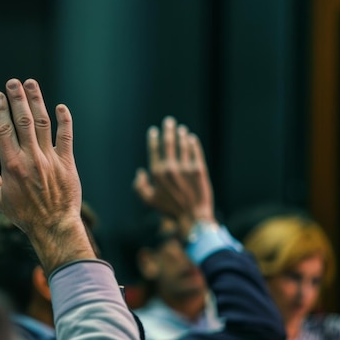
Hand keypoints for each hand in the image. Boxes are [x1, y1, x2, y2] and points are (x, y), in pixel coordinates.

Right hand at [0, 78, 94, 274]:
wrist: (53, 226)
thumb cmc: (23, 214)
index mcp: (11, 165)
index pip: (3, 130)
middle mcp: (30, 158)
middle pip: (23, 120)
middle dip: (17, 98)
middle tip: (12, 82)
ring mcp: (50, 159)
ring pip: (43, 123)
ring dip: (37, 101)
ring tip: (31, 84)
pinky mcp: (66, 162)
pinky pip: (66, 136)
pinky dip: (64, 120)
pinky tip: (60, 107)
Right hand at [134, 116, 215, 238]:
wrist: (193, 217)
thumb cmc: (169, 210)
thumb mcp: (148, 200)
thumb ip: (139, 186)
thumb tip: (140, 172)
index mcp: (157, 173)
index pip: (154, 150)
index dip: (153, 138)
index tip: (154, 131)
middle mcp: (170, 167)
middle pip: (169, 142)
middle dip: (168, 129)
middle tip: (169, 121)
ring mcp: (185, 167)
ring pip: (183, 145)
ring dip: (181, 134)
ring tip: (181, 129)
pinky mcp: (199, 169)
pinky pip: (195, 151)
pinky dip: (193, 143)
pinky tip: (191, 138)